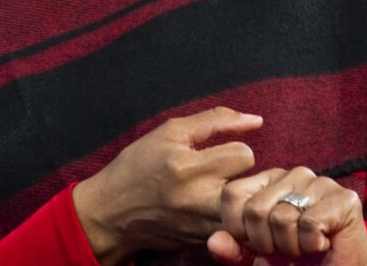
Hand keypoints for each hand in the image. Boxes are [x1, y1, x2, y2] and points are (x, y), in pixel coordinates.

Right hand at [73, 107, 262, 264]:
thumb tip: (256, 120)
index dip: (235, 149)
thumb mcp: (169, 133)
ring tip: (222, 192)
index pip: (244, 154)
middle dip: (243, 176)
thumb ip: (215, 121)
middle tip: (225, 175)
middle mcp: (197, 200)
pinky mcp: (204, 245)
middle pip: (251, 186)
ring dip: (240, 200)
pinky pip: (236, 230)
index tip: (220, 153)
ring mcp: (202, 227)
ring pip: (247, 212)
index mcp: (187, 167)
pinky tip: (213, 211)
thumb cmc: (138, 166)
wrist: (110, 213)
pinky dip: (231, 220)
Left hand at [207, 166, 366, 265]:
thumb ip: (234, 249)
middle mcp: (292, 174)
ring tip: (305, 246)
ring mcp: (319, 183)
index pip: (232, 194)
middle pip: (255, 209)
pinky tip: (323, 244)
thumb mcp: (256, 258)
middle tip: (286, 249)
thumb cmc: (296, 264)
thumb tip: (213, 242)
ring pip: (282, 218)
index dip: (238, 230)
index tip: (258, 244)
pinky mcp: (343, 199)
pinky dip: (312, 246)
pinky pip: (309, 225)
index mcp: (267, 181)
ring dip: (291, 247)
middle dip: (266, 243)